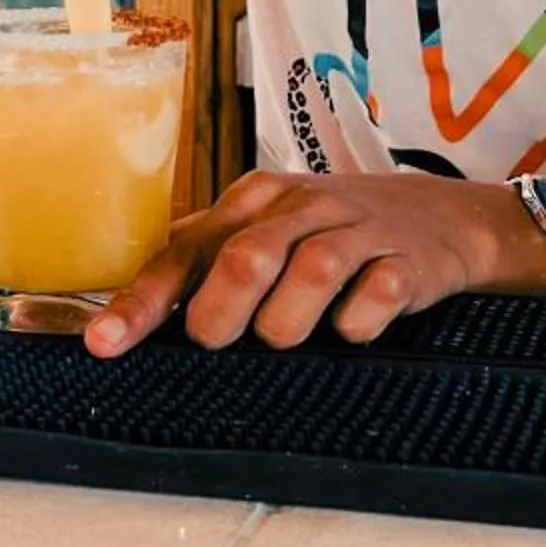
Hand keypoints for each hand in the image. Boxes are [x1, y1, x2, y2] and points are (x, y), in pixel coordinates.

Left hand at [83, 170, 545, 357]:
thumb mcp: (263, 228)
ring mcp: (357, 231)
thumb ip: (200, 258)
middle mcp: (300, 208)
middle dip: (222, 316)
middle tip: (222, 340)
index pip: (184, 251)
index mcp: (252, 201)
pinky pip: (377, 296)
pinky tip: (353, 325)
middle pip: (245, 259)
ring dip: (288, 324)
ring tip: (290, 336)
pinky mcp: (408, 260)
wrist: (441, 216)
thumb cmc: (329, 230)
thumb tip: (117, 307)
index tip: (105, 345)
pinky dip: (357, 323)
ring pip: (310, 273)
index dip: (142, 302)